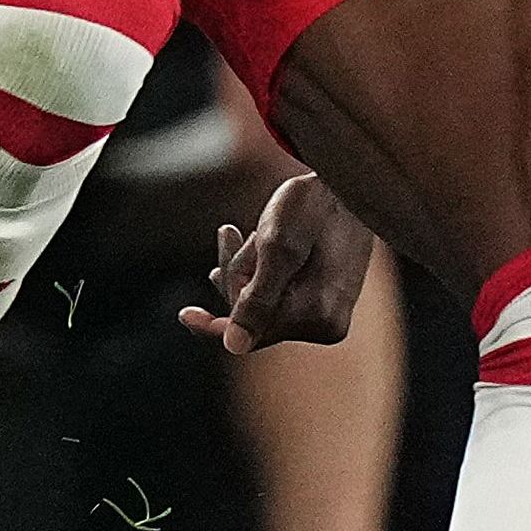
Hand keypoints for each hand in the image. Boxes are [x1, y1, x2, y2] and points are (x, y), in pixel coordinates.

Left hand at [177, 172, 375, 354]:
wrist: (346, 183)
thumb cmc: (313, 207)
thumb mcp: (277, 247)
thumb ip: (257, 299)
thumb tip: (234, 347)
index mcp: (317, 317)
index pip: (250, 331)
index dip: (214, 325)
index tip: (184, 316)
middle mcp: (326, 324)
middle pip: (253, 316)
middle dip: (236, 276)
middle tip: (231, 233)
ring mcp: (327, 313)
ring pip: (261, 302)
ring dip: (245, 267)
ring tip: (248, 232)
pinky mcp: (324, 299)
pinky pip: (277, 295)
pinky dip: (256, 270)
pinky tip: (244, 243)